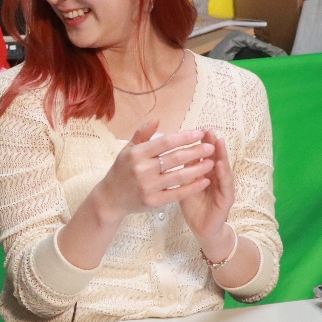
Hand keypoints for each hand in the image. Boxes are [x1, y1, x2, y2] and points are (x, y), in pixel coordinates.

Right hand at [101, 120, 215, 217]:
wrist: (110, 198)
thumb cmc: (122, 171)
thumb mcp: (128, 150)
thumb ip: (142, 133)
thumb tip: (158, 119)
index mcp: (136, 154)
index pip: (165, 142)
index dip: (184, 137)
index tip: (199, 134)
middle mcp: (142, 170)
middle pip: (175, 158)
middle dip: (196, 151)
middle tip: (210, 147)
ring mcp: (148, 187)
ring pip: (179, 176)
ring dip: (198, 169)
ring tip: (211, 162)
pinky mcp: (153, 202)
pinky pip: (177, 193)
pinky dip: (193, 187)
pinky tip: (204, 181)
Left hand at [179, 129, 234, 248]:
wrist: (201, 228)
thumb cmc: (193, 205)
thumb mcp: (184, 184)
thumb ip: (181, 168)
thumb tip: (172, 151)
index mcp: (205, 172)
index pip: (204, 154)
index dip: (201, 142)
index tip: (197, 129)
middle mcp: (216, 177)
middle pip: (215, 157)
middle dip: (212, 143)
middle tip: (208, 130)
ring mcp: (223, 187)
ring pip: (223, 168)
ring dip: (222, 154)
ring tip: (218, 142)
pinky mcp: (227, 199)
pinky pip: (225, 185)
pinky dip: (223, 174)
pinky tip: (220, 165)